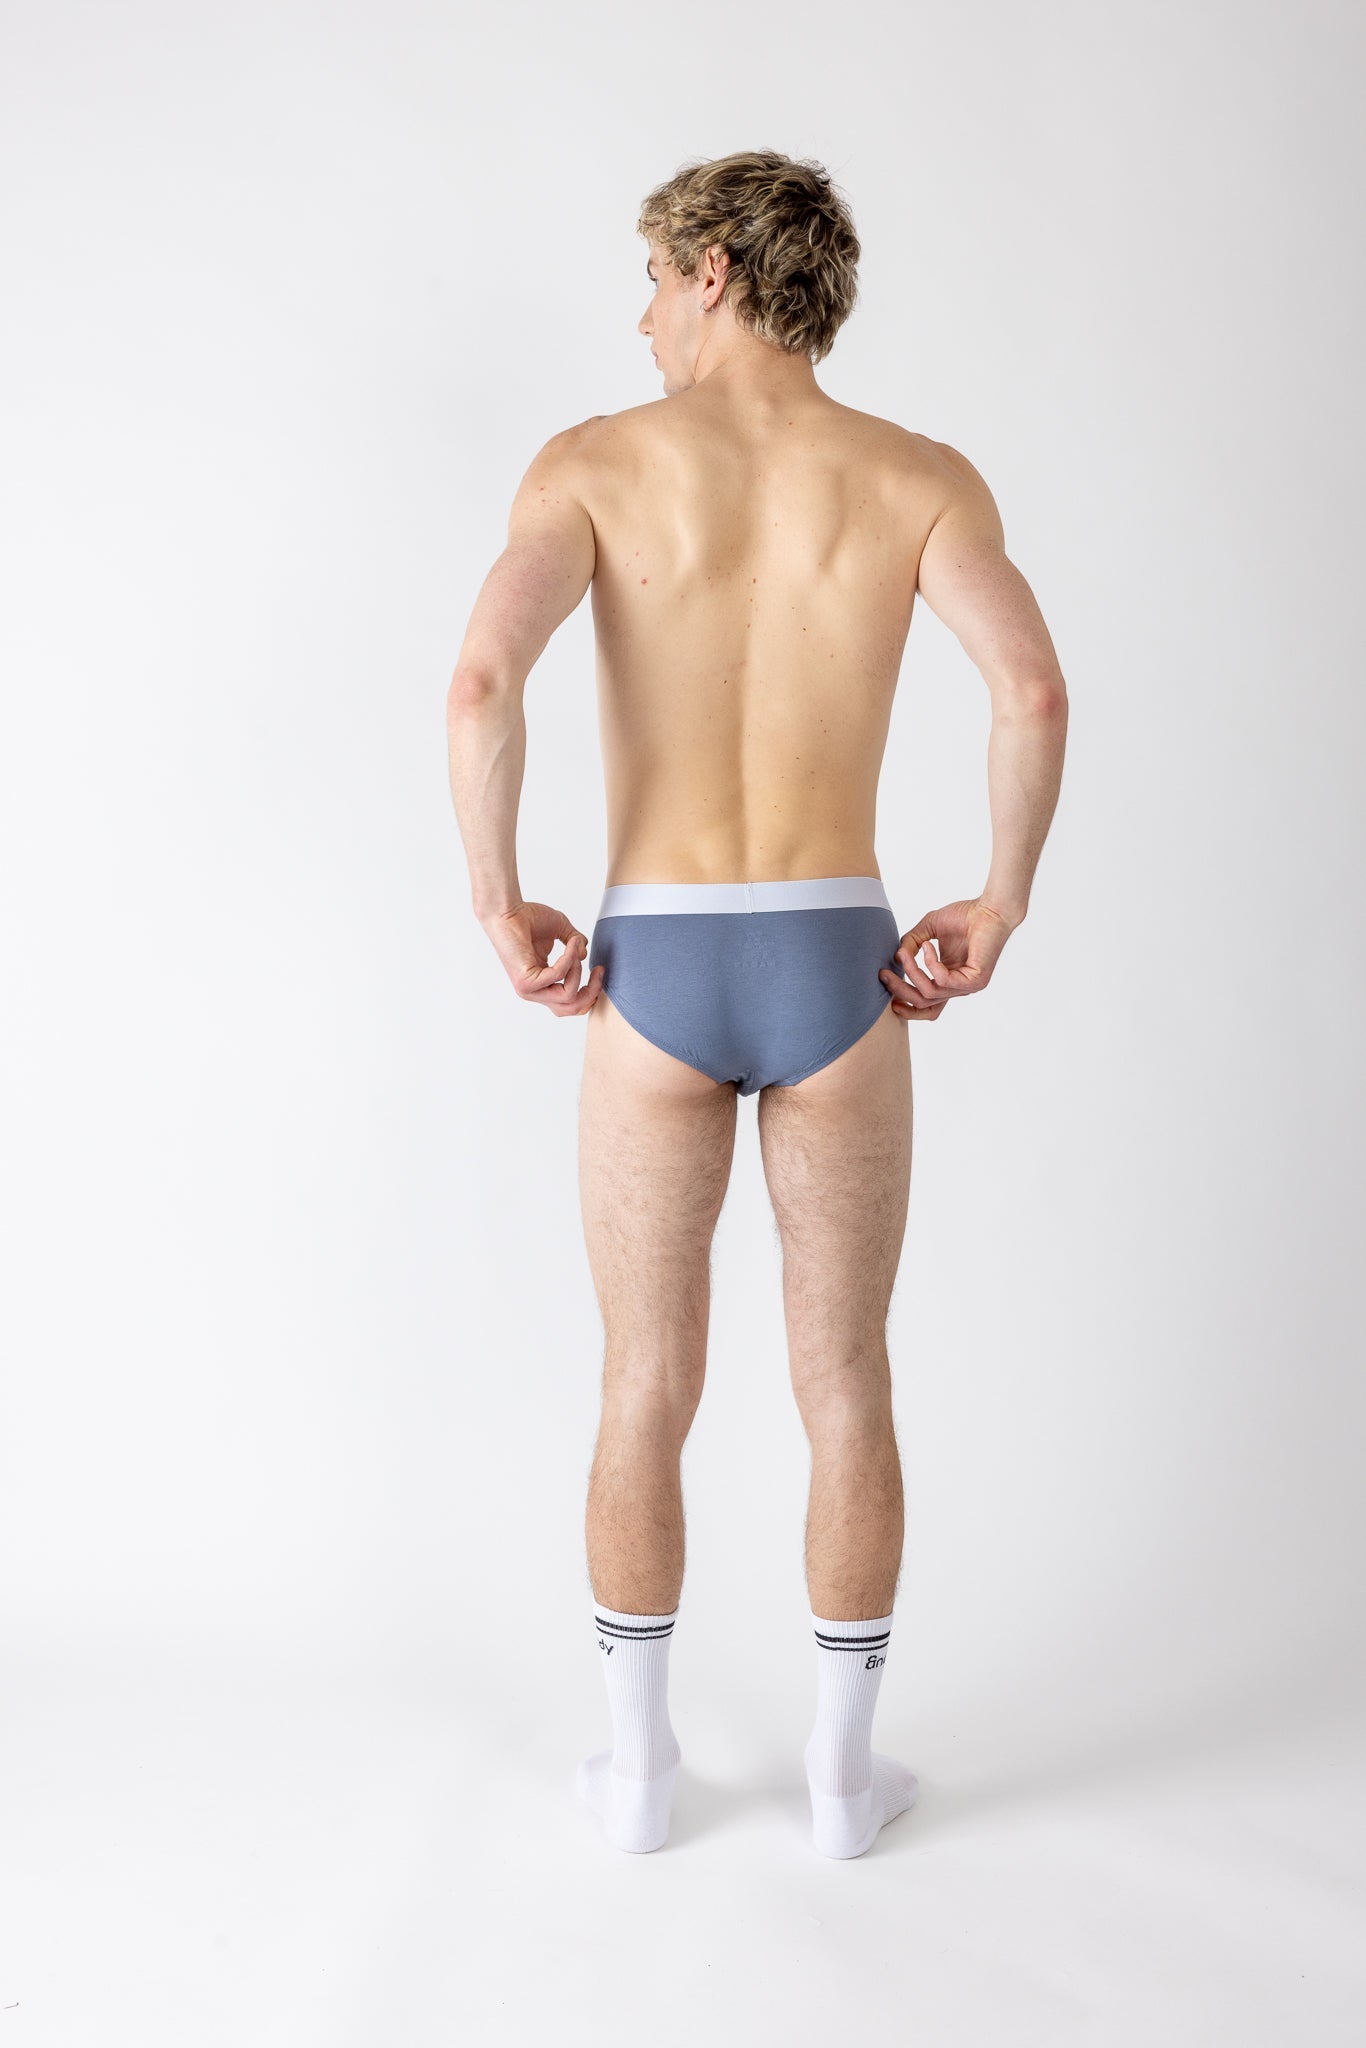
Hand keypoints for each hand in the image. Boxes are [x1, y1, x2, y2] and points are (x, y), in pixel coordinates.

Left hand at [481, 899, 605, 1016]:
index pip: (569, 1004)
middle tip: (599, 970)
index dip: (589, 992)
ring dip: (578, 971)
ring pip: (567, 996)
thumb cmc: (528, 918)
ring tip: (575, 948)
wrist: (507, 911)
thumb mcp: (561, 930)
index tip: (599, 970)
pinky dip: (570, 959)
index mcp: (542, 984)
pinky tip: (571, 943)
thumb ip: (575, 945)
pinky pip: (558, 976)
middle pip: (571, 1009)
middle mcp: (535, 991)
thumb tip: (585, 955)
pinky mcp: (526, 982)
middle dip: (591, 991)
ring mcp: (529, 989)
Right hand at [880, 897, 1015, 1021]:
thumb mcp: (928, 930)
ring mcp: (967, 986)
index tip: (888, 999)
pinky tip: (928, 945)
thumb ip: (911, 943)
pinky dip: (930, 963)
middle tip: (883, 975)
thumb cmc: (964, 916)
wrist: (991, 908)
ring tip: (904, 952)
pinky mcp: (976, 981)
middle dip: (900, 991)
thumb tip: (894, 957)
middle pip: (924, 1005)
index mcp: (949, 980)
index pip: (928, 1007)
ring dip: (911, 972)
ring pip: (929, 993)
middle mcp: (958, 987)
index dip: (907, 1008)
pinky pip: (943, 980)